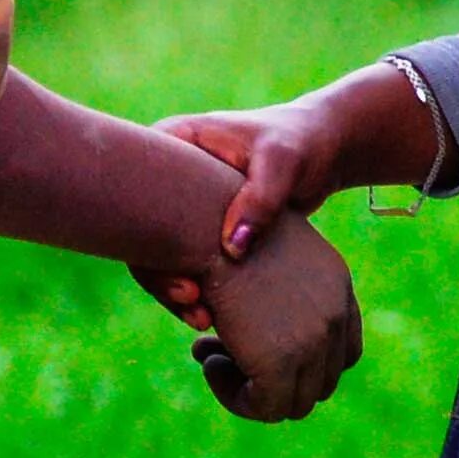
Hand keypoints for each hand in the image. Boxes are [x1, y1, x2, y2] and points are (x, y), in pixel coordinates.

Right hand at [133, 67, 440, 330]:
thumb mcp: (282, 161)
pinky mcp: (206, 226)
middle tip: (191, 300)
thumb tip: (232, 248)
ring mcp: (187, 203)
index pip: (135, 189)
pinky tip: (212, 314)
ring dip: (175, 287)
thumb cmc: (300, 143)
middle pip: (141, 228)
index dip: (144, 239)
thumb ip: (260, 198)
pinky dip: (196, 287)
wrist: (323, 150)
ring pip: (162, 251)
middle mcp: (172, 173)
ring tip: (202, 316)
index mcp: (175, 140)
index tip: (179, 275)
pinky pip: (188, 259)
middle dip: (159, 273)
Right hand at [189, 210, 362, 421]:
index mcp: (336, 284)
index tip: (258, 350)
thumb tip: (258, 331)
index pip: (342, 349)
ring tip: (211, 355)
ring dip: (252, 388)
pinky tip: (208, 361)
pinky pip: (265, 408)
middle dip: (273, 376)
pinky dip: (235, 396)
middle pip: (321, 381)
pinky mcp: (282, 363)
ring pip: (295, 402)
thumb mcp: (263, 250)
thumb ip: (274, 291)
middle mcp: (335, 313)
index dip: (303, 362)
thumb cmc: (218, 228)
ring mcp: (314, 341)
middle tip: (222, 353)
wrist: (207, 221)